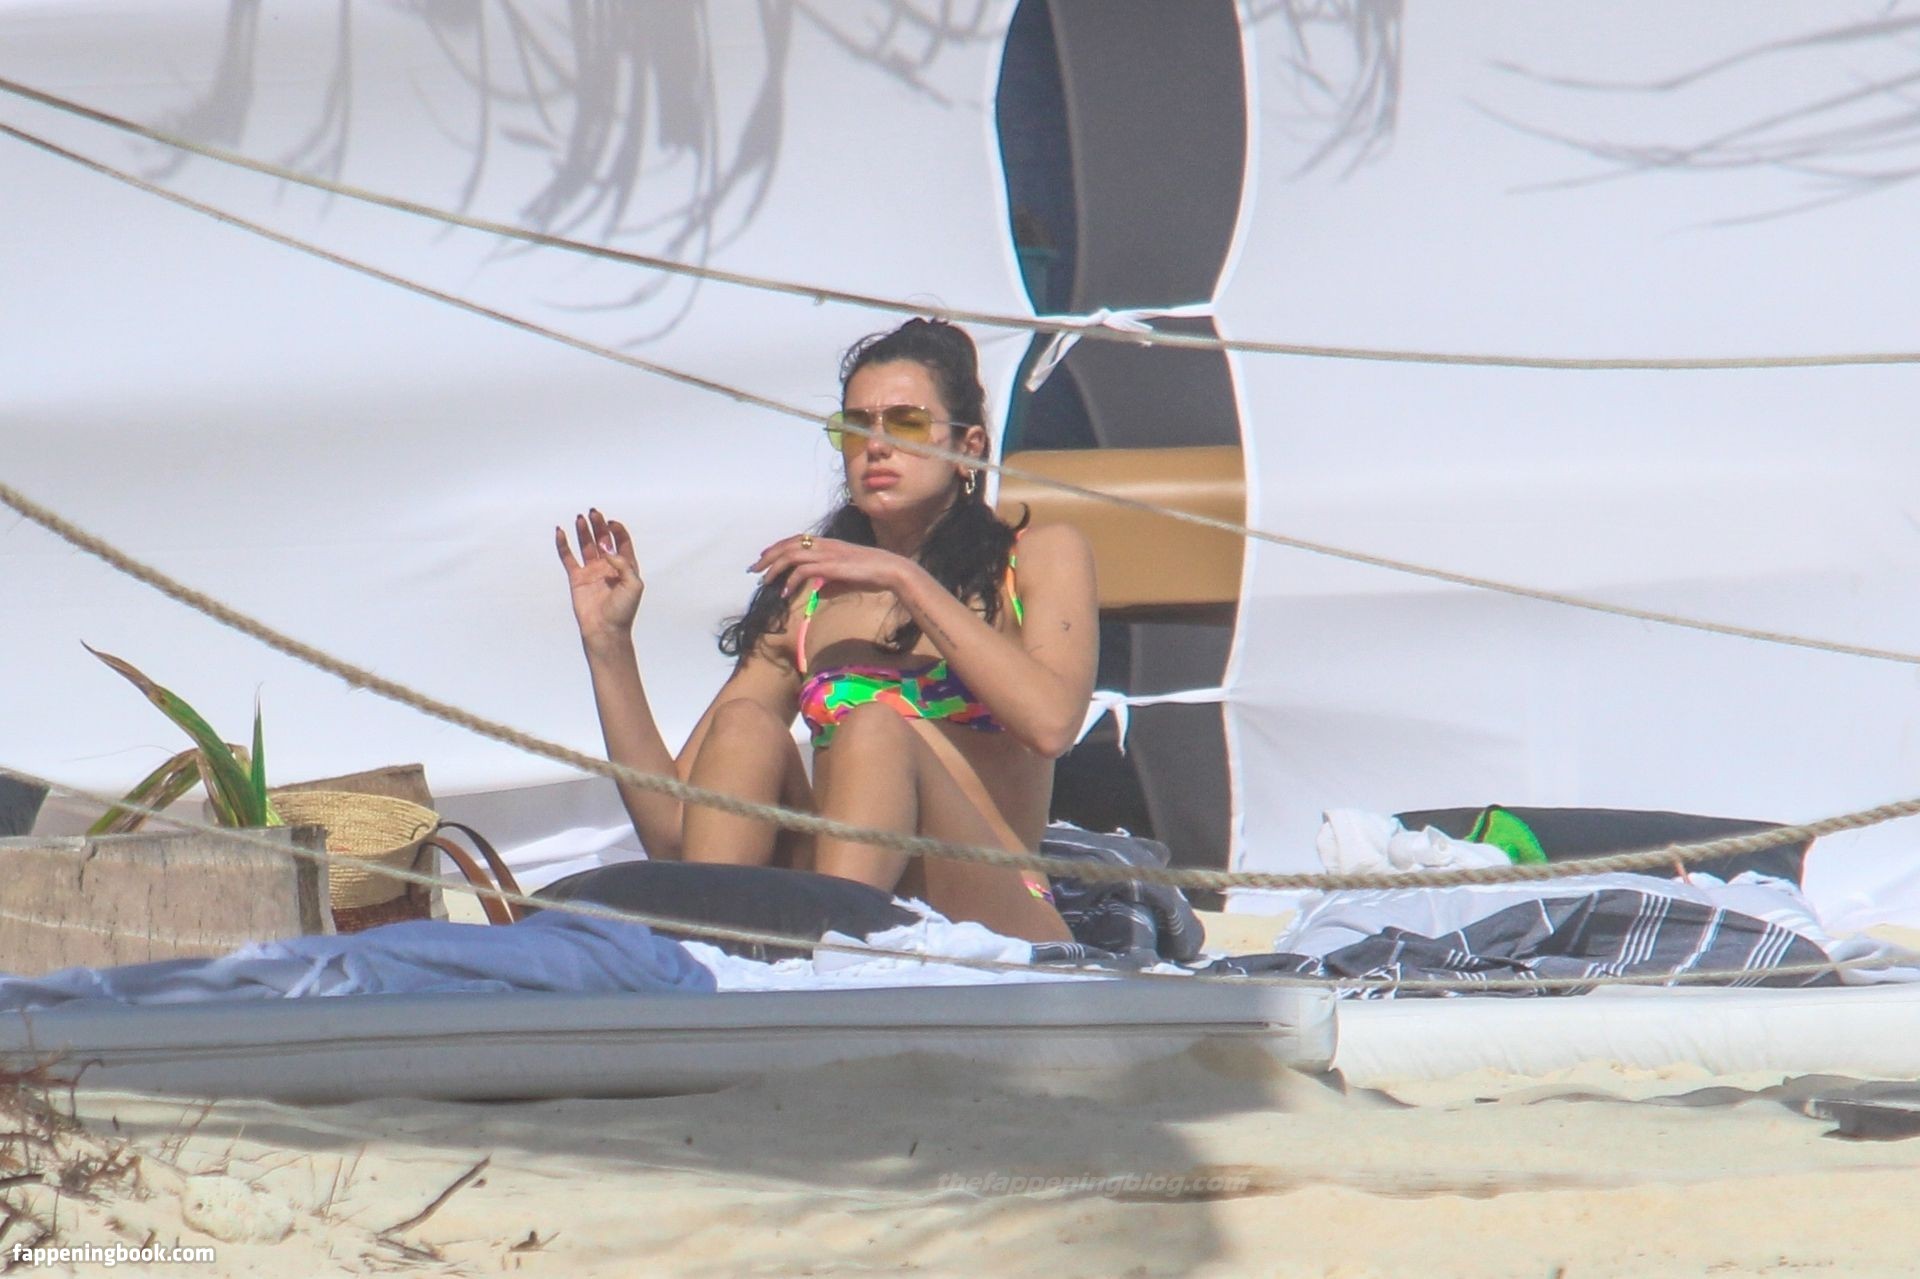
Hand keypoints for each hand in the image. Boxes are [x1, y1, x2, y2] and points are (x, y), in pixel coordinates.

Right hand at [555, 509, 643, 644]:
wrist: (605, 630)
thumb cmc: (623, 611)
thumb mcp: (634, 585)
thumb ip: (624, 565)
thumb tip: (608, 551)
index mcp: (625, 567)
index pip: (621, 542)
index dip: (617, 531)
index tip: (611, 523)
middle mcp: (608, 567)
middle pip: (603, 540)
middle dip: (599, 525)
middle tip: (594, 513)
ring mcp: (592, 571)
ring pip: (586, 545)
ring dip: (584, 531)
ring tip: (580, 518)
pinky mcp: (577, 578)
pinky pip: (568, 558)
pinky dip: (563, 545)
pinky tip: (561, 532)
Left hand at [750, 534, 911, 597]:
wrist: (890, 570)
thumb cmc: (872, 574)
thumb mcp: (846, 578)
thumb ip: (831, 583)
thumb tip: (819, 592)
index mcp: (827, 544)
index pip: (795, 540)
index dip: (777, 547)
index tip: (764, 557)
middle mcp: (824, 545)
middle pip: (787, 546)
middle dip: (768, 557)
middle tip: (754, 570)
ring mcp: (827, 554)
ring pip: (791, 556)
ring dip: (774, 568)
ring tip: (764, 582)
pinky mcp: (830, 566)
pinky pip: (802, 571)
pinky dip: (791, 581)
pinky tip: (786, 593)